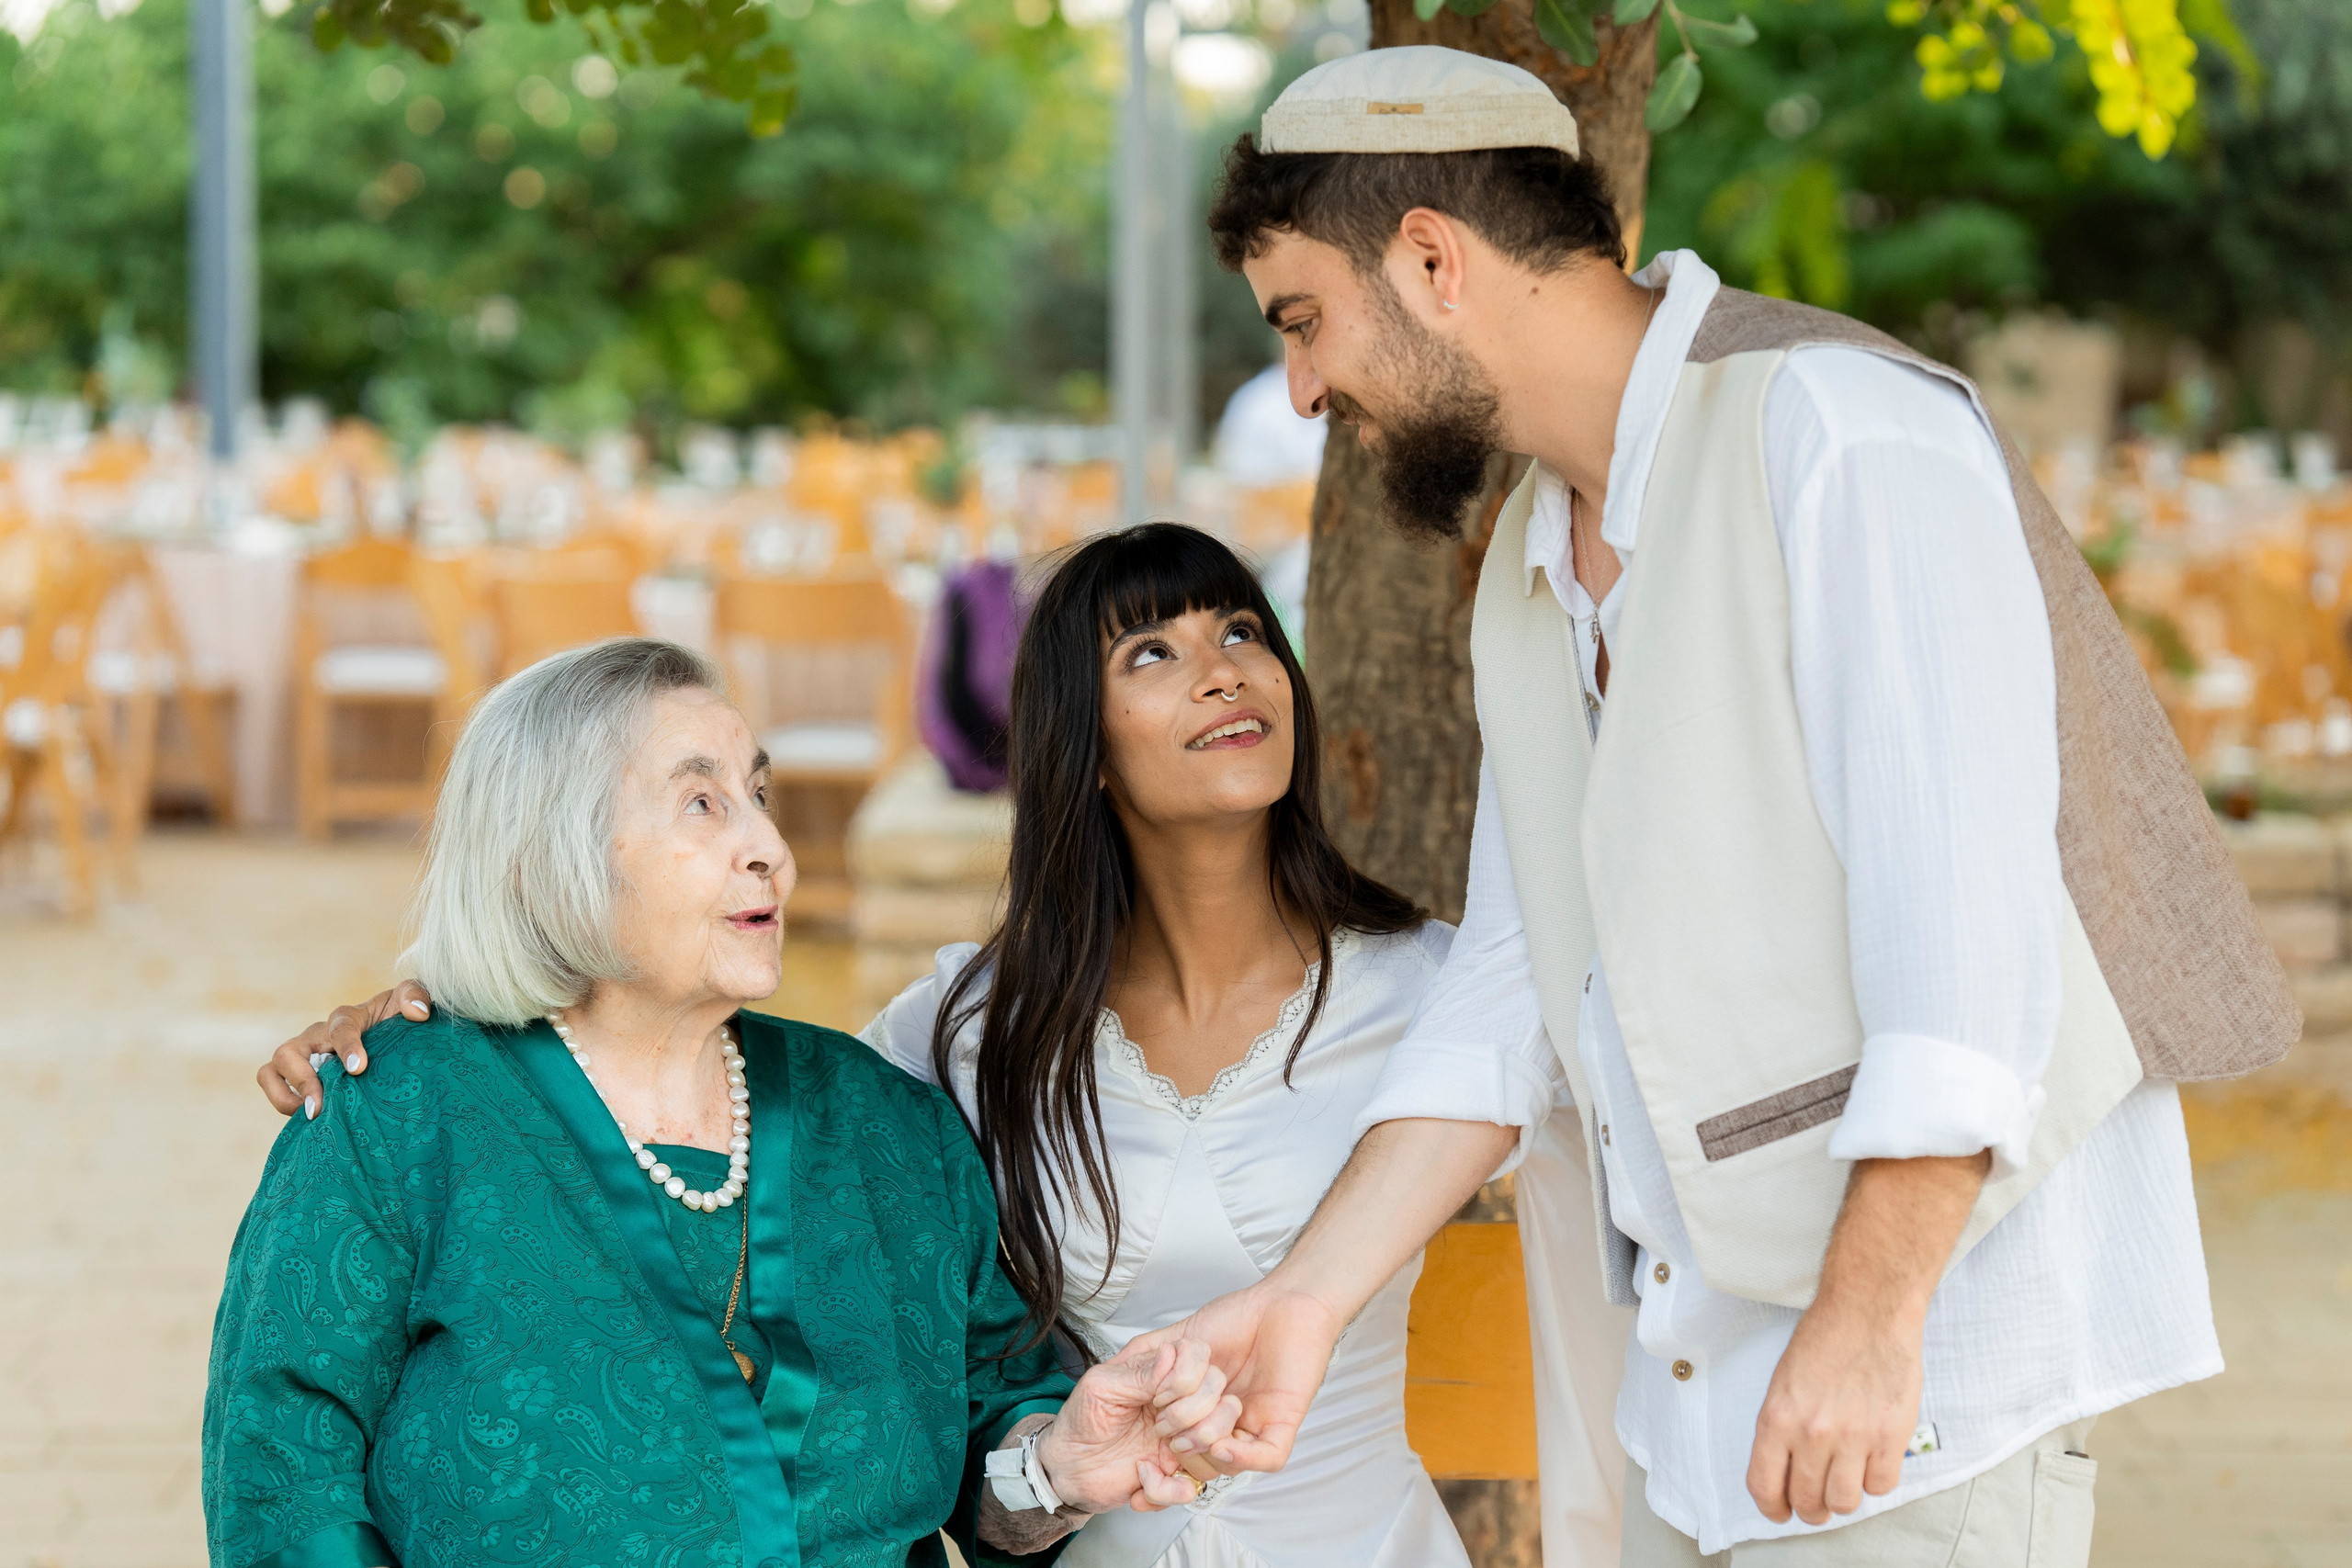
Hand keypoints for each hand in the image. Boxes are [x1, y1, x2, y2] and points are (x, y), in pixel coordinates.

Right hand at [255, 981, 431, 1119]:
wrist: (391, 1039)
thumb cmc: (397, 1020)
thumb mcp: (411, 1001)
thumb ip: (415, 995)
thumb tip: (417, 1013)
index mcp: (346, 1018)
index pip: (340, 1027)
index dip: (347, 1048)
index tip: (358, 1069)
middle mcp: (317, 1036)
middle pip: (288, 1052)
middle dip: (302, 1080)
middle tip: (322, 1105)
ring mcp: (304, 1058)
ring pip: (271, 1072)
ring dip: (285, 1096)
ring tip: (313, 1115)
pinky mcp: (300, 1078)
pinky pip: (275, 1089)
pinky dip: (284, 1105)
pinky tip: (314, 1120)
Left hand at [1036, 1338, 1240, 1514]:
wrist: (1066, 1469)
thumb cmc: (1080, 1422)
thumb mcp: (1101, 1387)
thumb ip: (1139, 1373)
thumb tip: (1171, 1353)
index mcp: (1162, 1376)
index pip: (1203, 1358)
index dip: (1190, 1377)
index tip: (1160, 1395)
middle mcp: (1181, 1405)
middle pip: (1225, 1401)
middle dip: (1192, 1416)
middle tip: (1159, 1425)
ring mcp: (1182, 1441)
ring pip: (1222, 1444)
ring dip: (1192, 1452)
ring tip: (1158, 1451)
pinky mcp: (1174, 1476)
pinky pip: (1191, 1487)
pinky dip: (1165, 1489)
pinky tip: (1142, 1476)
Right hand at [1127, 1281, 1344, 1475]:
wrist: (1283, 1301)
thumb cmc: (1239, 1316)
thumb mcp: (1180, 1337)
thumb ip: (1149, 1356)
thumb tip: (1111, 1373)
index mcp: (1206, 1412)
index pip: (1179, 1454)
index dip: (1159, 1466)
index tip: (1141, 1465)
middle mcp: (1230, 1425)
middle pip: (1199, 1464)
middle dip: (1178, 1451)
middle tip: (1166, 1426)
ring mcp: (1256, 1427)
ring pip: (1228, 1465)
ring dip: (1205, 1451)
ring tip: (1194, 1426)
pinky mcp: (1283, 1423)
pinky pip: (1267, 1458)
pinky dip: (1243, 1458)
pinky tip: (1223, 1443)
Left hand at [1746, 1150, 1988, 1525]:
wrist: (1867, 1309)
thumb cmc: (1824, 1340)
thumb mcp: (1783, 1383)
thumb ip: (1782, 1430)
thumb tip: (1785, 1472)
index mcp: (1776, 1418)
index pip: (1765, 1486)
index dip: (1772, 1508)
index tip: (1780, 1511)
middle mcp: (1812, 1433)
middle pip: (1808, 1501)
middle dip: (1810, 1508)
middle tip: (1817, 1501)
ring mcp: (1854, 1437)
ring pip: (1845, 1502)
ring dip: (1844, 1497)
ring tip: (1846, 1478)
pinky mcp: (1890, 1436)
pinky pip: (1882, 1486)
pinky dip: (1877, 1480)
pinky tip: (1872, 1460)